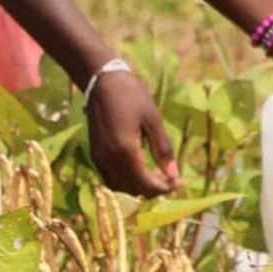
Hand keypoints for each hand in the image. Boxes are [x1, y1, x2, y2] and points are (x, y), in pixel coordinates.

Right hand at [84, 67, 179, 196]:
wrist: (102, 82)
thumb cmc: (132, 96)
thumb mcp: (153, 120)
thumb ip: (163, 149)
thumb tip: (174, 175)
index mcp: (125, 150)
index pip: (145, 183)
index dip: (162, 188)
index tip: (177, 183)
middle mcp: (109, 159)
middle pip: (132, 189)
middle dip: (152, 189)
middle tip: (168, 178)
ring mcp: (99, 158)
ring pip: (119, 187)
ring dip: (138, 187)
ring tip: (154, 174)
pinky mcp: (95, 155)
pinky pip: (110, 178)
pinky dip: (125, 181)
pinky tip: (139, 168)